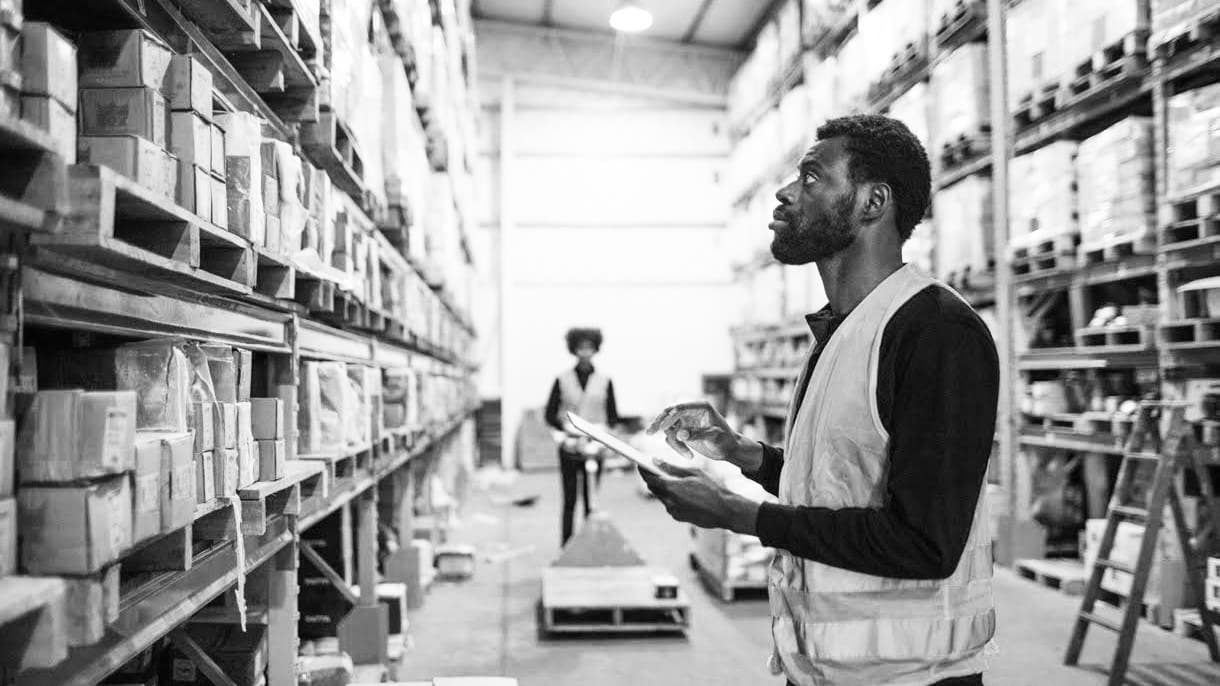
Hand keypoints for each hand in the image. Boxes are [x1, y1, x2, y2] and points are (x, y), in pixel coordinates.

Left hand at [638, 461, 758, 533]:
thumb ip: (673, 468)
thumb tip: (656, 461)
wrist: (724, 510)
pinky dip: (672, 497)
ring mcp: (673, 511)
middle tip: (654, 469)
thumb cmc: (712, 488)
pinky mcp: (678, 517)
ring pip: (662, 497)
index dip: (643, 470)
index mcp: (672, 488)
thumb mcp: (693, 473)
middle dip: (653, 478)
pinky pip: (670, 504)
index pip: (649, 478)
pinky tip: (682, 493)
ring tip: (672, 480)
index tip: (639, 463)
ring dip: (664, 488)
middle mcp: (669, 501)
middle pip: (653, 488)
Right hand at [646, 400, 761, 470]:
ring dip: (674, 443)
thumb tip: (680, 434)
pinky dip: (676, 447)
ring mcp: (686, 422)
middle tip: (649, 433)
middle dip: (659, 423)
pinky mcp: (683, 432)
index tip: (662, 428)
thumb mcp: (714, 436)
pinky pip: (672, 438)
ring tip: (688, 455)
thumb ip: (697, 434)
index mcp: (701, 406)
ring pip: (669, 429)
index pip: (680, 407)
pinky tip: (688, 455)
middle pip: (668, 413)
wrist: (729, 449)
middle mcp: (691, 411)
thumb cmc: (726, 440)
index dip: (670, 416)